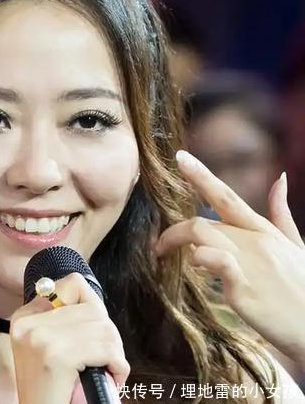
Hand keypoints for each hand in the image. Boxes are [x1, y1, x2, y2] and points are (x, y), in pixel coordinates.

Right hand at [9, 273, 128, 403]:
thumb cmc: (52, 390)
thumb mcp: (48, 348)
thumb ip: (64, 321)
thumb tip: (94, 301)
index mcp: (24, 317)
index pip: (73, 284)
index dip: (94, 308)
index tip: (93, 335)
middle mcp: (28, 323)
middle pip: (93, 307)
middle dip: (109, 335)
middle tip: (106, 359)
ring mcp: (40, 338)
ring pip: (103, 328)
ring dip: (115, 352)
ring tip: (107, 370)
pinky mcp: (55, 357)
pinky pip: (105, 349)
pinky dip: (118, 365)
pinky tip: (112, 378)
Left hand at [155, 150, 304, 368]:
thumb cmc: (304, 290)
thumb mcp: (296, 247)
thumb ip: (281, 215)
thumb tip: (280, 179)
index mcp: (263, 231)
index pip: (227, 196)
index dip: (201, 175)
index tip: (179, 157)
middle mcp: (255, 241)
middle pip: (201, 221)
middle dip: (172, 231)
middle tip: (158, 246)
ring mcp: (249, 262)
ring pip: (201, 233)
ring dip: (175, 241)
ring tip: (166, 257)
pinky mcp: (244, 287)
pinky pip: (216, 260)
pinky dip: (200, 259)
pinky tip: (196, 268)